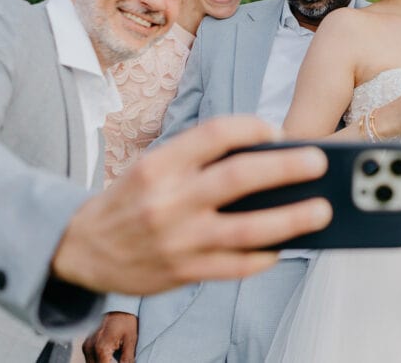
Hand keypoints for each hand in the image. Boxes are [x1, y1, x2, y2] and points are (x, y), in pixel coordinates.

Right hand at [51, 115, 331, 294]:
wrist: (79, 249)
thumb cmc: (131, 200)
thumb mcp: (153, 167)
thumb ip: (199, 160)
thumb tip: (265, 155)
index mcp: (160, 165)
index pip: (216, 134)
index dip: (252, 127)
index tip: (276, 131)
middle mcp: (168, 200)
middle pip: (239, 178)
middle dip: (286, 168)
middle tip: (319, 162)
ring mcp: (178, 240)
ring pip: (247, 229)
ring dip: (291, 219)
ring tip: (320, 210)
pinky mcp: (184, 273)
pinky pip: (236, 266)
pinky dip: (265, 255)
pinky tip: (283, 245)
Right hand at [82, 312, 137, 362]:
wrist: (119, 304)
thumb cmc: (126, 320)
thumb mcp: (131, 340)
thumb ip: (127, 359)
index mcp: (101, 348)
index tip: (121, 362)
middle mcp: (90, 348)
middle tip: (118, 359)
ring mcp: (86, 346)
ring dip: (103, 362)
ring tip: (114, 358)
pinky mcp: (87, 344)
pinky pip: (90, 359)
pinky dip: (99, 360)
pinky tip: (109, 358)